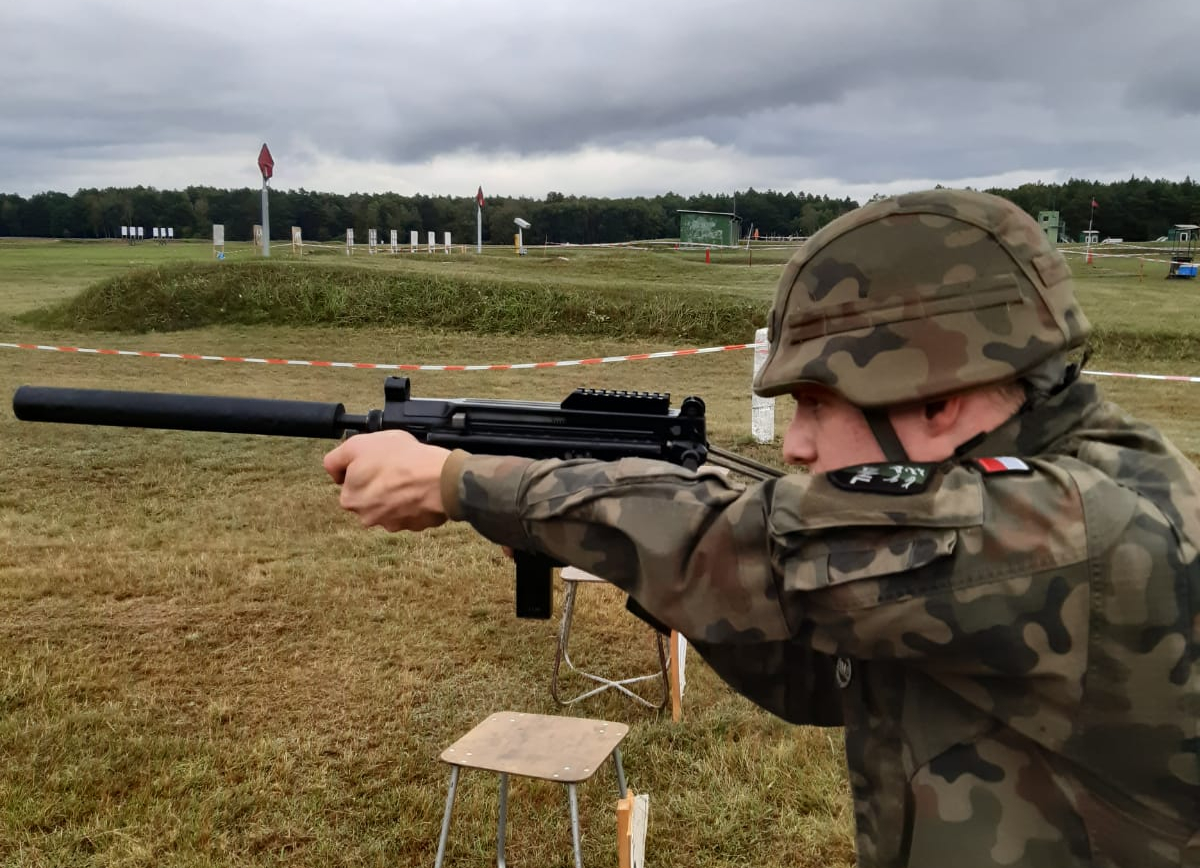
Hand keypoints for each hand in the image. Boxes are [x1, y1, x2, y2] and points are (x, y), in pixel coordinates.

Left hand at [323, 430, 450, 531]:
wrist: (438, 479)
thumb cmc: (400, 458)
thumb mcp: (358, 444)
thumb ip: (337, 458)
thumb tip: (333, 469)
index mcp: (350, 499)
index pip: (348, 482)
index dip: (362, 467)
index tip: (376, 460)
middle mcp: (367, 517)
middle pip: (369, 496)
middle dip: (379, 484)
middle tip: (394, 467)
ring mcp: (393, 524)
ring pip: (391, 505)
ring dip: (398, 494)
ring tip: (411, 476)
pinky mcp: (415, 526)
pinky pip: (412, 511)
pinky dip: (415, 501)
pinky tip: (422, 487)